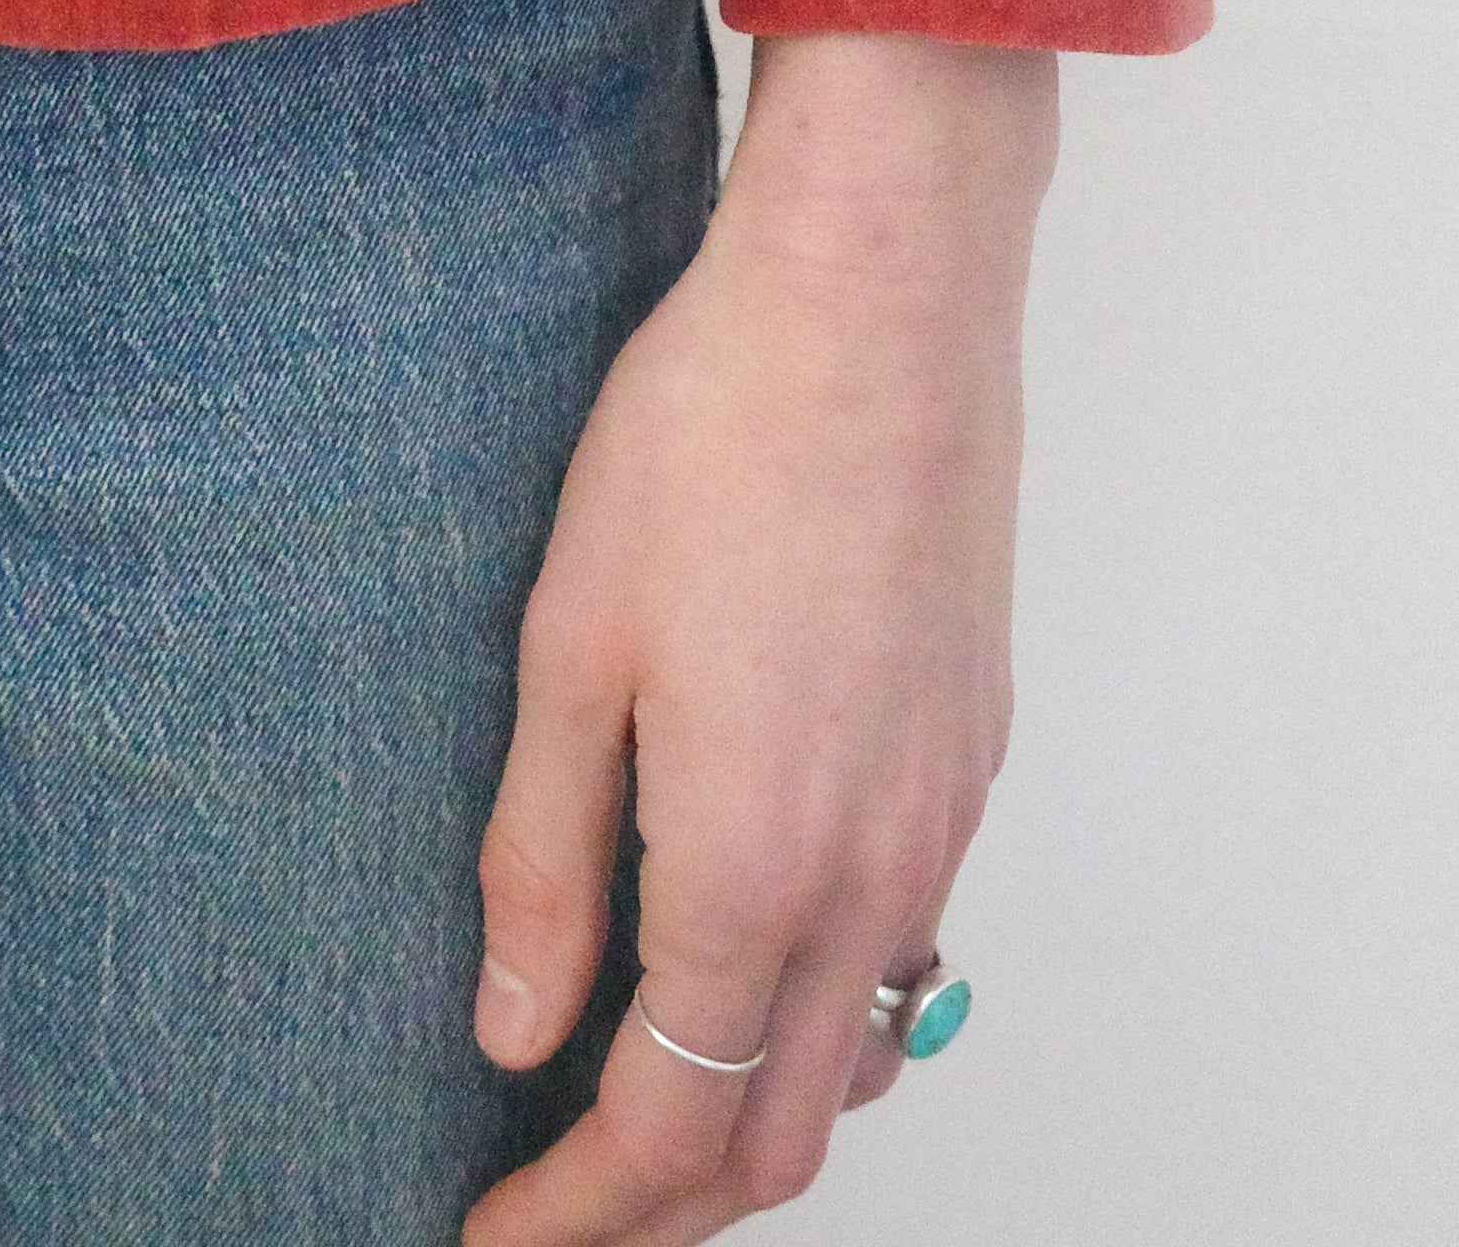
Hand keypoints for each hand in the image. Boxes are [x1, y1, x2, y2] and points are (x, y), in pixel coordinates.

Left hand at [461, 29, 1055, 1242]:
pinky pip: (903, 958)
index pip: (661, 1130)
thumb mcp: (568, 644)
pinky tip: (745, 970)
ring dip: (748, 1124)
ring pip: (850, 1061)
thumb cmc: (707, 440)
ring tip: (635, 1110)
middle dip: (660, 1209)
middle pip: (771, 1140)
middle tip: (551, 1207)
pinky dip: (820, 1024)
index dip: (571, 1215)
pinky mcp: (968, 761)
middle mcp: (866, 881)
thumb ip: (540, 858)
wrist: (876, 304)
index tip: (490, 1238)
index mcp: (748, 870)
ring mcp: (937, 826)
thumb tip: (512, 1033)